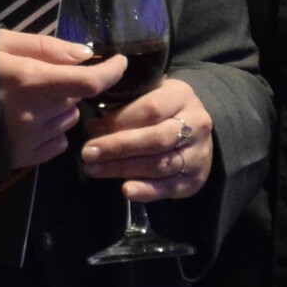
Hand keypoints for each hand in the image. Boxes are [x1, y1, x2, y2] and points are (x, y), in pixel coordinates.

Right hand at [0, 29, 121, 167]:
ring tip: (28, 100)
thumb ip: (45, 47)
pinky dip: (51, 132)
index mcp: (30, 80)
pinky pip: (56, 145)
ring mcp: (28, 139)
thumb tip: (84, 53)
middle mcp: (34, 114)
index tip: (119, 62)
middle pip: (76, 99)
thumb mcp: (0, 43)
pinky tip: (26, 121)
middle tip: (42, 77)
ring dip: (59, 109)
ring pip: (66, 121)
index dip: (111, 72)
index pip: (88, 81)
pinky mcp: (20, 159)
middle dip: (69, 86)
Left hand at [79, 74, 211, 200]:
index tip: (92, 128)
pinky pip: (169, 187)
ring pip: (160, 164)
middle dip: (118, 147)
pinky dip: (146, 190)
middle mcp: (196, 124)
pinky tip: (125, 190)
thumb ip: (122, 106)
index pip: (150, 108)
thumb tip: (92, 127)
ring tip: (95, 169)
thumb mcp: (146, 96)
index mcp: (181, 96)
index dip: (119, 120)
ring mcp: (198, 154)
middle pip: (155, 139)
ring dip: (124, 169)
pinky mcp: (195, 179)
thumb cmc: (162, 109)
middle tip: (87, 153)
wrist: (195, 131)